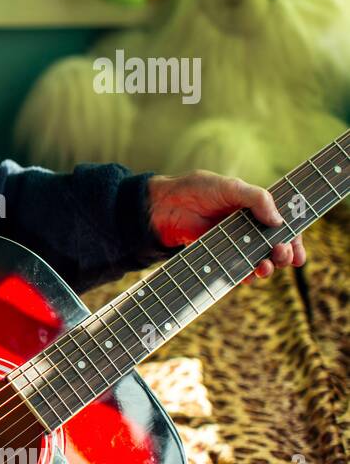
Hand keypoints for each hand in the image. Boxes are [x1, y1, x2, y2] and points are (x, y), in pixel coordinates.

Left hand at [147, 170, 305, 282]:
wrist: (164, 205)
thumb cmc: (197, 190)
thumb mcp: (231, 186)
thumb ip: (257, 199)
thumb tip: (279, 221)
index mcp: (256, 209)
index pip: (284, 227)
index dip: (294, 241)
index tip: (299, 254)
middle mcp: (248, 228)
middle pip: (274, 247)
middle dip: (283, 255)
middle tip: (281, 255)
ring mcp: (233, 243)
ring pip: (257, 261)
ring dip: (266, 268)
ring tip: (264, 267)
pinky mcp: (217, 256)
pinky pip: (235, 270)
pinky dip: (243, 276)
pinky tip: (246, 276)